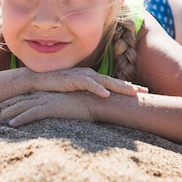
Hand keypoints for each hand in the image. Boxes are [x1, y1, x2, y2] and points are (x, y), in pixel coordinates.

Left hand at [0, 91, 94, 126]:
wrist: (98, 99)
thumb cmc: (86, 105)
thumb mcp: (68, 108)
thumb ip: (59, 111)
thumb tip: (53, 119)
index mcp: (45, 96)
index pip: (22, 102)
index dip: (8, 108)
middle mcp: (43, 97)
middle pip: (16, 104)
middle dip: (0, 112)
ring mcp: (47, 101)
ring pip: (20, 108)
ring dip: (4, 116)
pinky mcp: (52, 107)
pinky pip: (33, 114)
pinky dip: (22, 119)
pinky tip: (12, 125)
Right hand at [27, 67, 146, 97]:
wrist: (35, 81)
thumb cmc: (55, 88)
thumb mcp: (74, 93)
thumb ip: (85, 97)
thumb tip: (97, 107)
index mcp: (91, 78)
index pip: (112, 83)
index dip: (127, 87)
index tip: (142, 93)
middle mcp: (89, 75)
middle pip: (114, 81)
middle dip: (130, 86)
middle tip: (146, 92)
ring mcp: (81, 76)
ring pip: (105, 81)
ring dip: (119, 87)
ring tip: (133, 94)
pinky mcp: (72, 80)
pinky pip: (88, 84)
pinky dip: (97, 89)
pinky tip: (107, 95)